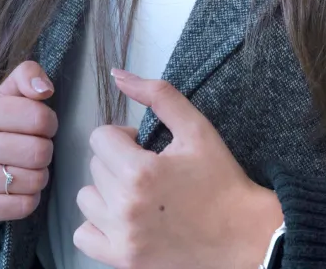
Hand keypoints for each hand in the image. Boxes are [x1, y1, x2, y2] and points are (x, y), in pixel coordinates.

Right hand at [0, 60, 57, 224]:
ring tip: (27, 166)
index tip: (42, 125)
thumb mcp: (10, 90)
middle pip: (38, 152)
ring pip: (33, 180)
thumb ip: (29, 75)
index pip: (39, 118)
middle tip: (36, 147)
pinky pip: (24, 206)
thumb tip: (44, 90)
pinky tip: (19, 187)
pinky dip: (30, 198)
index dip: (50, 123)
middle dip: (46, 150)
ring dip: (39, 174)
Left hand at [73, 69, 283, 268]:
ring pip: (86, 198)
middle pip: (95, 166)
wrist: (242, 233)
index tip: (145, 146)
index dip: (124, 136)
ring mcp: (122, 239)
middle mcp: (125, 208)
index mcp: (140, 172)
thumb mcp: (195, 127)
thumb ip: (157, 95)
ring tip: (137, 192)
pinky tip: (124, 217)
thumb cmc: (220, 178)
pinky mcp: (124, 261)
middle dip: (118, 160)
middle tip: (150, 168)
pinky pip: (84, 236)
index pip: (100, 138)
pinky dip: (98, 224)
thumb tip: (118, 74)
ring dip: (107, 190)